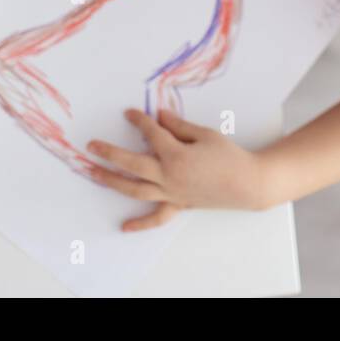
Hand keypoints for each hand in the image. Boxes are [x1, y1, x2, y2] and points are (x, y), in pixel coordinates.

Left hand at [87, 108, 266, 231]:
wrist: (248, 183)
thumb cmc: (229, 156)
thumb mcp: (205, 134)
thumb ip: (179, 126)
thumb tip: (159, 116)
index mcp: (175, 155)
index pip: (150, 134)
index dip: (139, 121)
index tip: (129, 113)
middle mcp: (168, 176)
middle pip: (131, 164)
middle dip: (109, 153)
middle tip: (91, 146)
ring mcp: (171, 194)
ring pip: (135, 189)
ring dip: (112, 182)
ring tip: (95, 174)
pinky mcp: (178, 205)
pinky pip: (156, 217)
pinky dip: (140, 223)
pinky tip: (124, 227)